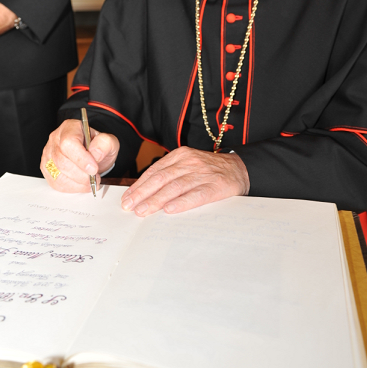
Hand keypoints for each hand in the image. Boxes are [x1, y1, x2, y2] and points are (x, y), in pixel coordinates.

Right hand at [41, 119, 119, 192]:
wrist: (94, 155)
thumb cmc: (98, 147)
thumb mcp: (109, 141)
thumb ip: (105, 143)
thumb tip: (95, 153)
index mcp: (70, 128)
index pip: (68, 142)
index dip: (81, 158)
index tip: (93, 168)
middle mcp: (56, 139)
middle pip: (61, 160)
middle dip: (81, 174)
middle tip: (95, 176)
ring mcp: (49, 155)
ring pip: (57, 174)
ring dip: (77, 182)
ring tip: (90, 181)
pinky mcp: (47, 169)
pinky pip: (56, 183)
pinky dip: (72, 187)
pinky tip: (82, 184)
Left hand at [121, 146, 248, 216]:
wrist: (239, 169)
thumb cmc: (208, 170)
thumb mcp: (188, 164)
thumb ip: (169, 174)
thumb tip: (144, 192)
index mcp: (180, 155)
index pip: (155, 171)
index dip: (139, 185)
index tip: (127, 198)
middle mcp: (190, 162)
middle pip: (161, 179)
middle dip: (142, 194)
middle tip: (130, 207)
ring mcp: (203, 173)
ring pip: (175, 187)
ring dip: (156, 201)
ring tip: (143, 211)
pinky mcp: (215, 186)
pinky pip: (196, 195)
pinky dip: (181, 203)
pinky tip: (169, 210)